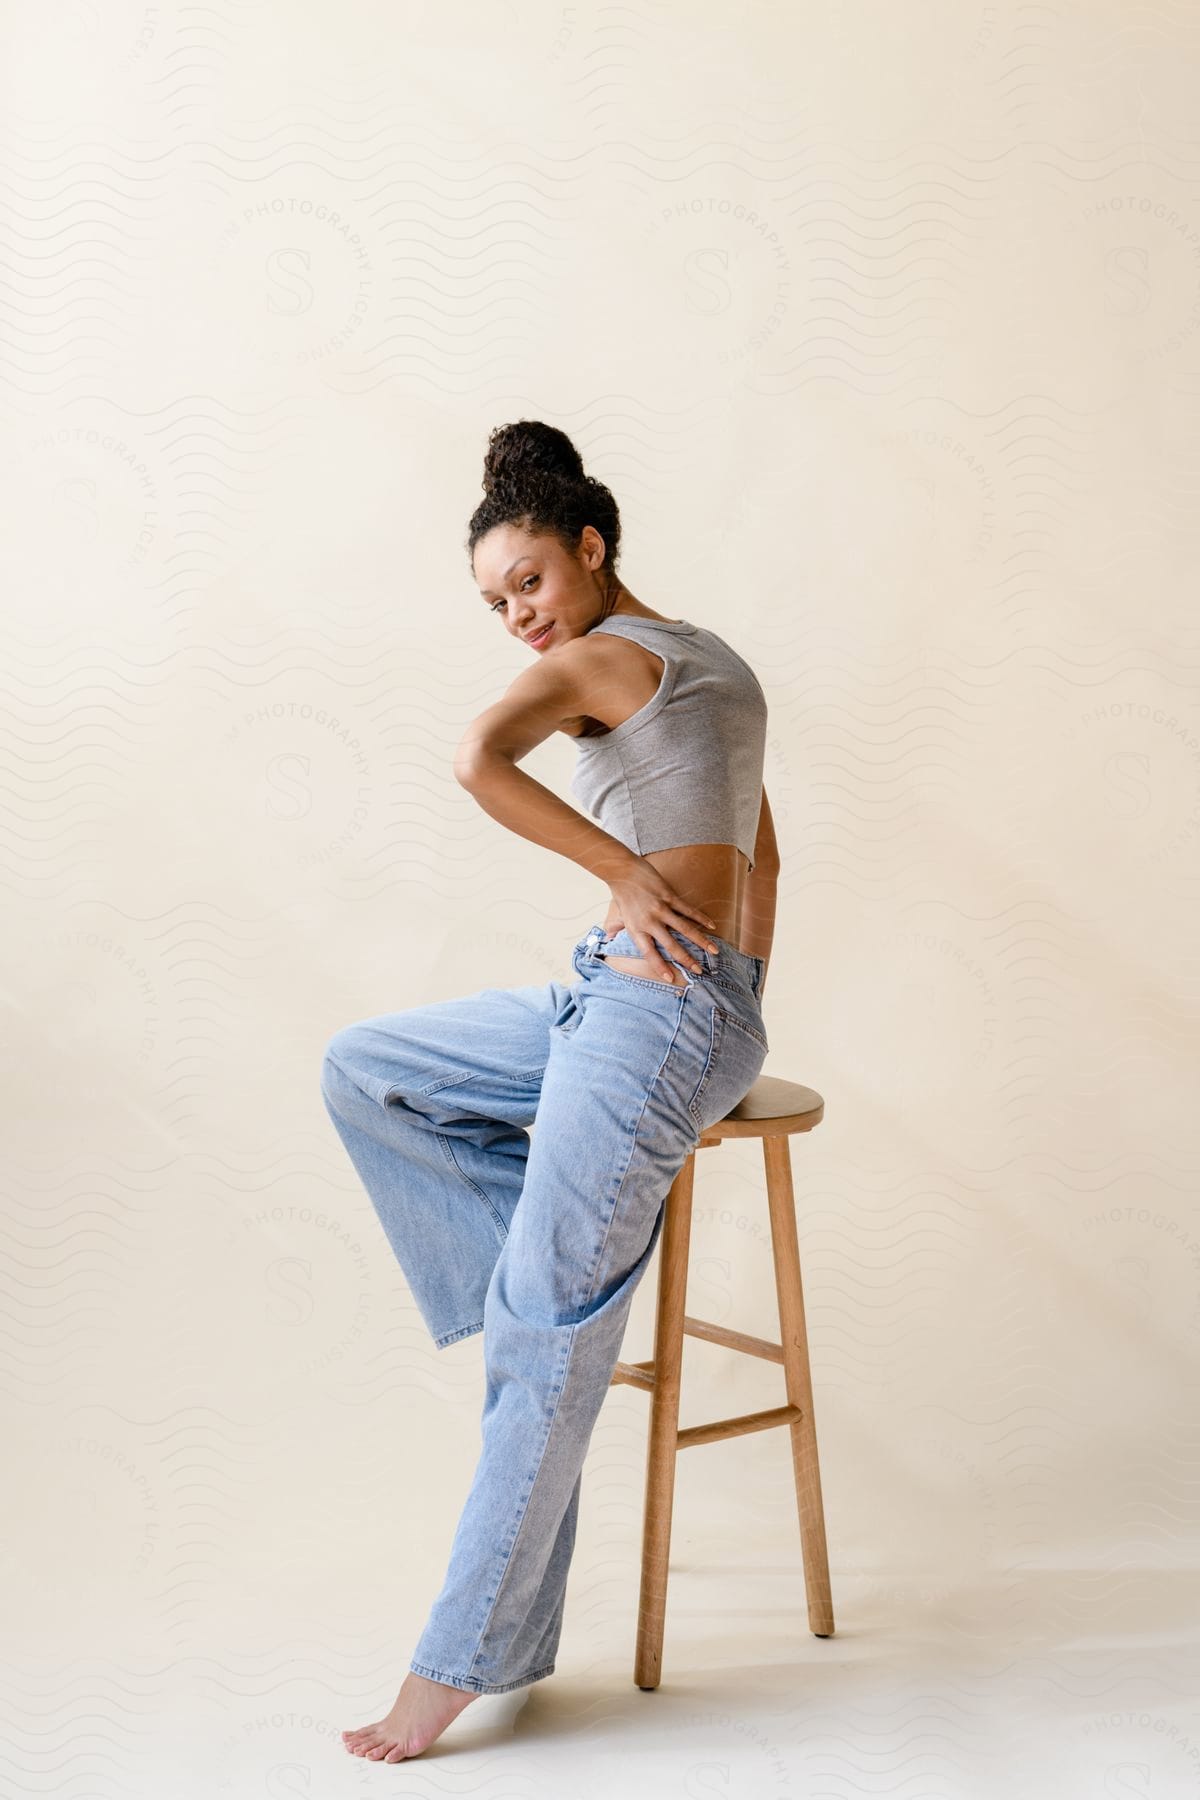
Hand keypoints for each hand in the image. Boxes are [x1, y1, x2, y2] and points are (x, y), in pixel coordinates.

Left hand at [604, 860, 719, 980]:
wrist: (622, 870)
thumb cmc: (622, 893)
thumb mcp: (619, 916)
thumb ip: (618, 930)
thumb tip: (609, 941)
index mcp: (636, 930)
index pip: (649, 953)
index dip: (660, 966)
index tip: (670, 978)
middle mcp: (649, 922)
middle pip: (671, 945)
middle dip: (687, 959)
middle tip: (699, 971)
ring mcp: (660, 908)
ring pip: (685, 929)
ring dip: (701, 941)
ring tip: (714, 951)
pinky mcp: (668, 896)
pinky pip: (688, 910)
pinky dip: (701, 919)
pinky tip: (712, 926)